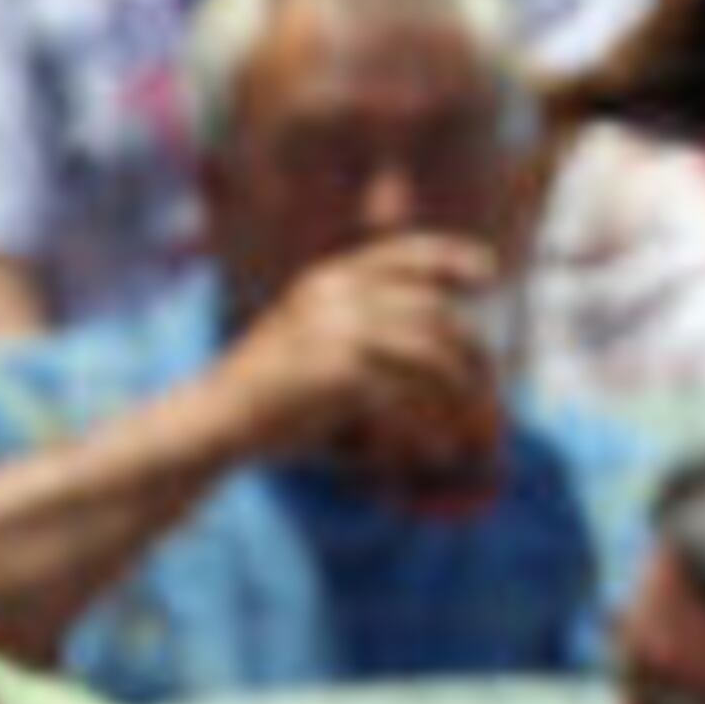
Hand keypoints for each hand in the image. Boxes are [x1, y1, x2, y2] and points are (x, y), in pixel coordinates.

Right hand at [223, 235, 510, 494]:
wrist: (212, 421)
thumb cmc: (271, 393)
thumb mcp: (316, 339)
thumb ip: (369, 327)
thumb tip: (449, 338)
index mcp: (330, 280)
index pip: (403, 253)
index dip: (449, 256)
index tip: (487, 271)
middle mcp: (335, 295)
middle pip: (437, 315)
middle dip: (475, 360)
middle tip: (493, 398)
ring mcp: (336, 329)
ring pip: (432, 359)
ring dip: (464, 401)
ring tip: (478, 435)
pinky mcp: (337, 371)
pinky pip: (407, 398)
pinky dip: (430, 427)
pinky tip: (440, 450)